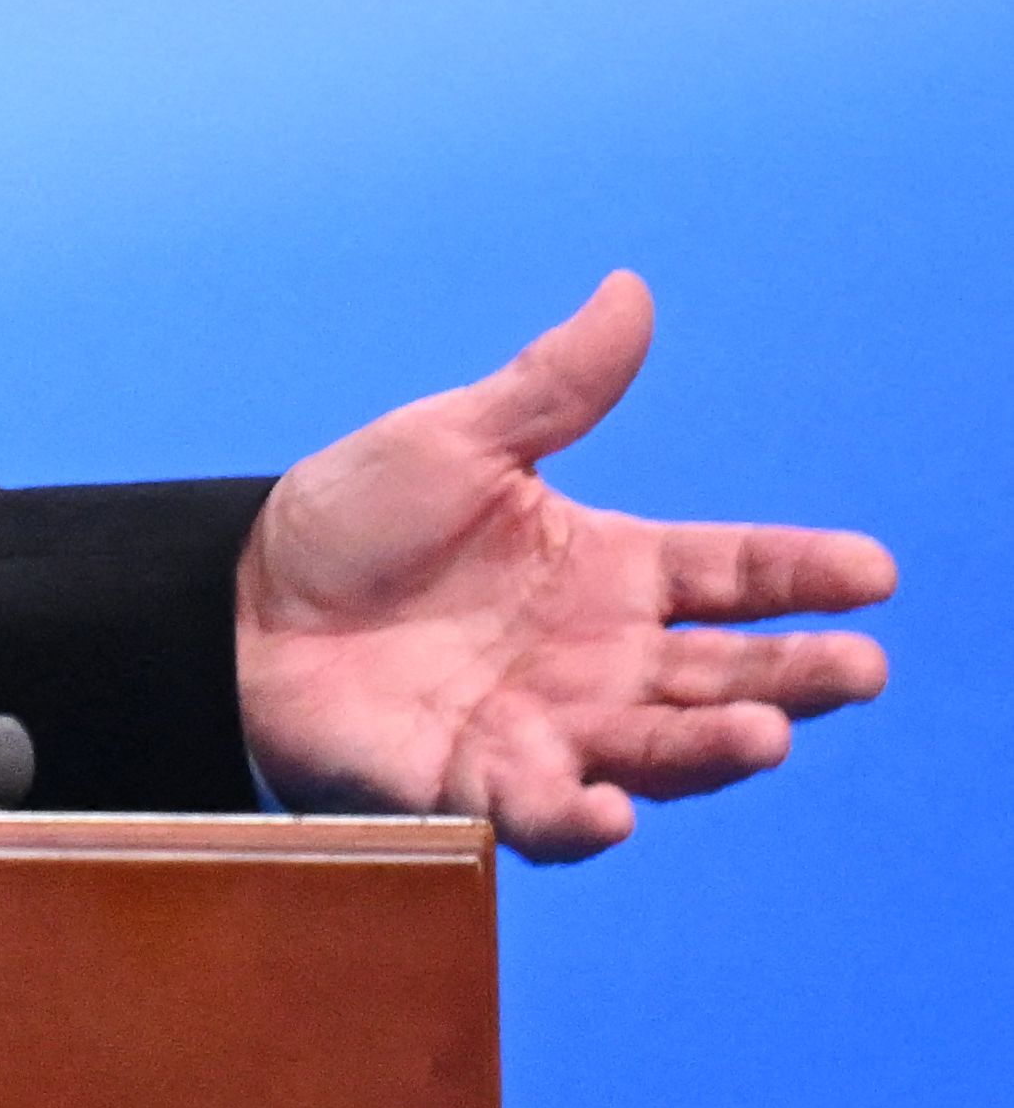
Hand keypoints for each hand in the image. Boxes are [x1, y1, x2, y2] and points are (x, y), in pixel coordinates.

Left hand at [235, 274, 894, 859]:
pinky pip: (544, 812)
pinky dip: (581, 817)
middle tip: (857, 669)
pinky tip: (612, 811)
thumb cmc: (351, 521)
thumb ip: (552, 388)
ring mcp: (549, 726)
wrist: (235, 602)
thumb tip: (630, 290)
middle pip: (724, 672)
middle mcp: (601, 657)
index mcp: (611, 568)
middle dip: (797, 675)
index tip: (872, 572)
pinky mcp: (477, 786)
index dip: (804, 574)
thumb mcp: (456, 442)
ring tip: (765, 734)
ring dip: (715, 748)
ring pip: (659, 748)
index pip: (734, 573)